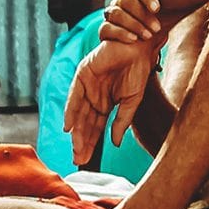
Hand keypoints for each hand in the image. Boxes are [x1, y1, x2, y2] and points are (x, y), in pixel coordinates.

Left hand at [65, 38, 156, 164]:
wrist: (140, 48)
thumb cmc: (138, 72)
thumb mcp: (131, 102)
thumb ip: (122, 121)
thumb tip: (115, 144)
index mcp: (105, 104)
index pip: (95, 128)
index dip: (90, 144)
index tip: (85, 160)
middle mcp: (94, 97)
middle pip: (85, 124)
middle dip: (81, 142)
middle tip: (78, 160)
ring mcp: (87, 86)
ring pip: (79, 113)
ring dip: (76, 131)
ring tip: (75, 148)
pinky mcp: (84, 74)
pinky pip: (74, 96)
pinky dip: (71, 111)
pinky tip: (68, 127)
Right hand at [99, 0, 162, 43]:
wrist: (144, 45)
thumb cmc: (156, 25)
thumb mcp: (164, 13)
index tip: (157, 9)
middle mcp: (121, 1)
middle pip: (126, 0)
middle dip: (142, 14)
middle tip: (157, 28)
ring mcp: (111, 14)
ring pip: (116, 13)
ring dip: (133, 24)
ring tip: (147, 36)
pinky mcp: (104, 29)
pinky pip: (106, 28)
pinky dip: (121, 33)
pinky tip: (133, 39)